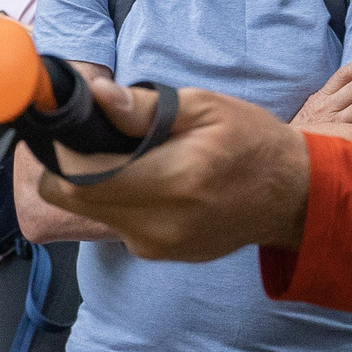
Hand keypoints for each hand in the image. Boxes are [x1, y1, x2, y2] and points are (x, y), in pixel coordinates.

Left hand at [39, 79, 311, 260]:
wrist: (290, 196)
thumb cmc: (252, 142)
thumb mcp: (206, 107)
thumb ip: (144, 106)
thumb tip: (96, 97)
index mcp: (173, 181)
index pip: (77, 179)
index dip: (61, 151)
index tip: (73, 126)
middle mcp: (159, 224)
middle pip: (71, 200)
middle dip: (70, 166)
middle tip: (94, 138)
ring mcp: (157, 246)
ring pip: (91, 212)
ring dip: (96, 182)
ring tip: (131, 156)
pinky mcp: (158, 254)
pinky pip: (116, 222)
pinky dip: (119, 198)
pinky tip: (150, 179)